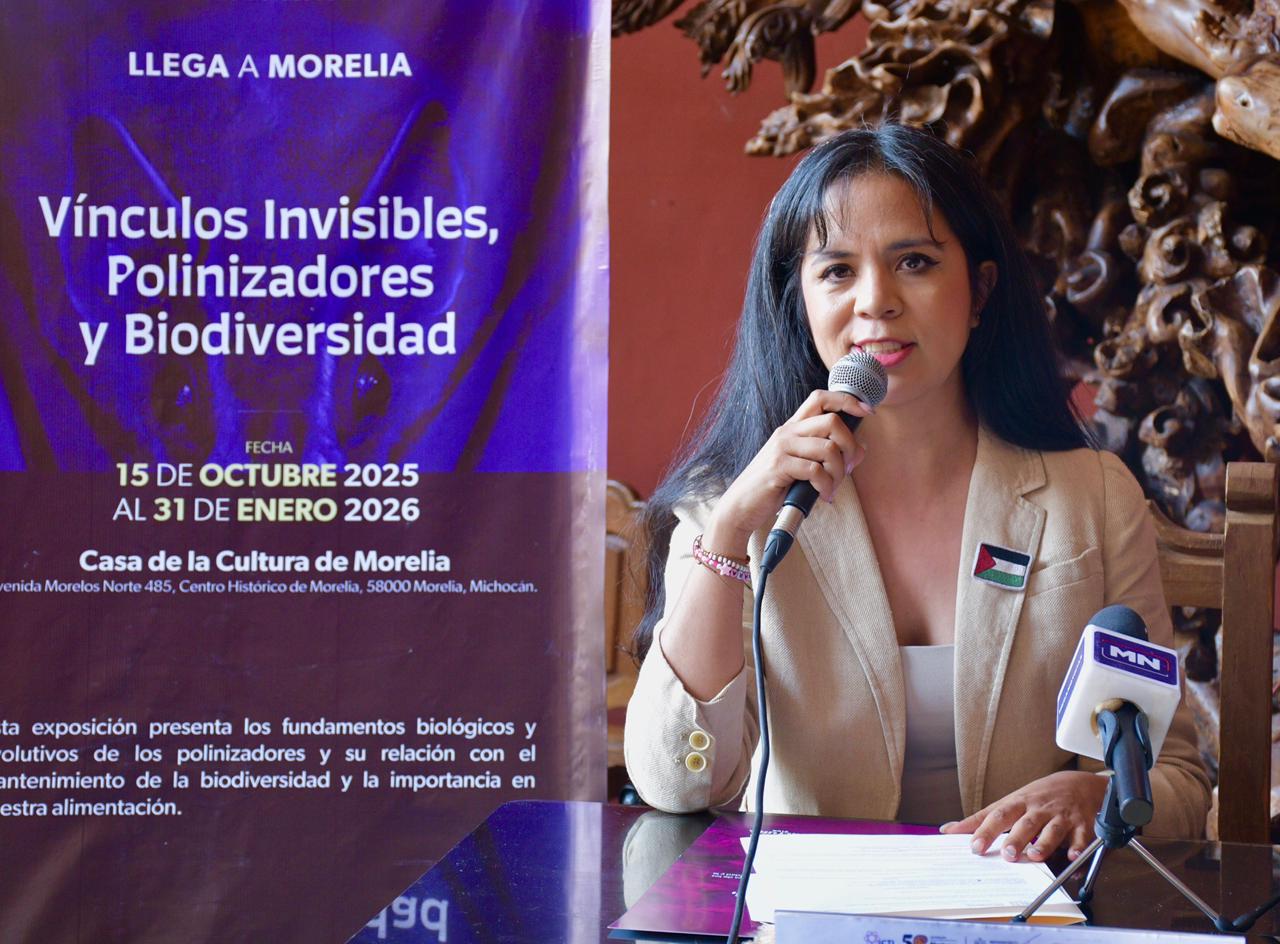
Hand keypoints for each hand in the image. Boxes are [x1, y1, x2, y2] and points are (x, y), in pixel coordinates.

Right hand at [704, 390, 871, 555]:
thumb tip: (860, 448)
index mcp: (794, 427)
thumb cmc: (775, 486)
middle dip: (849, 446)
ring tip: (832, 488)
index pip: (821, 398)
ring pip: (828, 448)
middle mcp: (788, 432)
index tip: (867, 411)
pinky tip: (823, 495)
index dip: (847, 400)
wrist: (742, 505)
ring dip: (839, 472)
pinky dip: (826, 486)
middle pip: (832, 421)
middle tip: (847, 468)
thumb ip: (829, 455)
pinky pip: (816, 471)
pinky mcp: (779, 467)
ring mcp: (782, 448)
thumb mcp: (803, 465)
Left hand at [939, 771, 1108, 861]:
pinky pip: (1082, 838)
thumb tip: (949, 829)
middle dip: (1016, 838)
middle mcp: (1039, 809)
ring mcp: (1061, 816)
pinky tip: (1073, 858)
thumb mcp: (1010, 801)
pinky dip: (1078, 849)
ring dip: (1044, 844)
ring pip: (1052, 830)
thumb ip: (982, 817)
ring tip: (1034, 856)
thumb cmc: (1038, 796)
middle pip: (1025, 823)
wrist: (1079, 783)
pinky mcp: (1083, 826)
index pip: (999, 815)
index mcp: (1019, 803)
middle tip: (1006, 853)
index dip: (986, 830)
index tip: (974, 847)